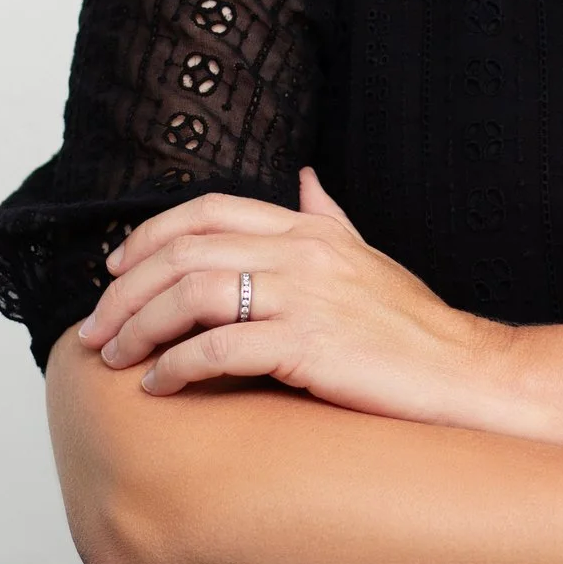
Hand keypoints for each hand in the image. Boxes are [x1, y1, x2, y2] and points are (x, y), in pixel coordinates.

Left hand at [73, 167, 511, 427]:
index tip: (115, 271)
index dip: (149, 236)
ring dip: (139, 327)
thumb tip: (305, 177)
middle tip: (96, 329)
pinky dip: (177, 366)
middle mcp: (303, 252)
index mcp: (310, 229)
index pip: (208, 211)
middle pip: (185, 252)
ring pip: (191, 295)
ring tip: (116, 358)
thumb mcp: (368, 257)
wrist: (466, 374)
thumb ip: (328, 217)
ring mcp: (305, 297)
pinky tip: (160, 385)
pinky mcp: (308, 345)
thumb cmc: (415, 327)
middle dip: (126, 291)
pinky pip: (219, 348)